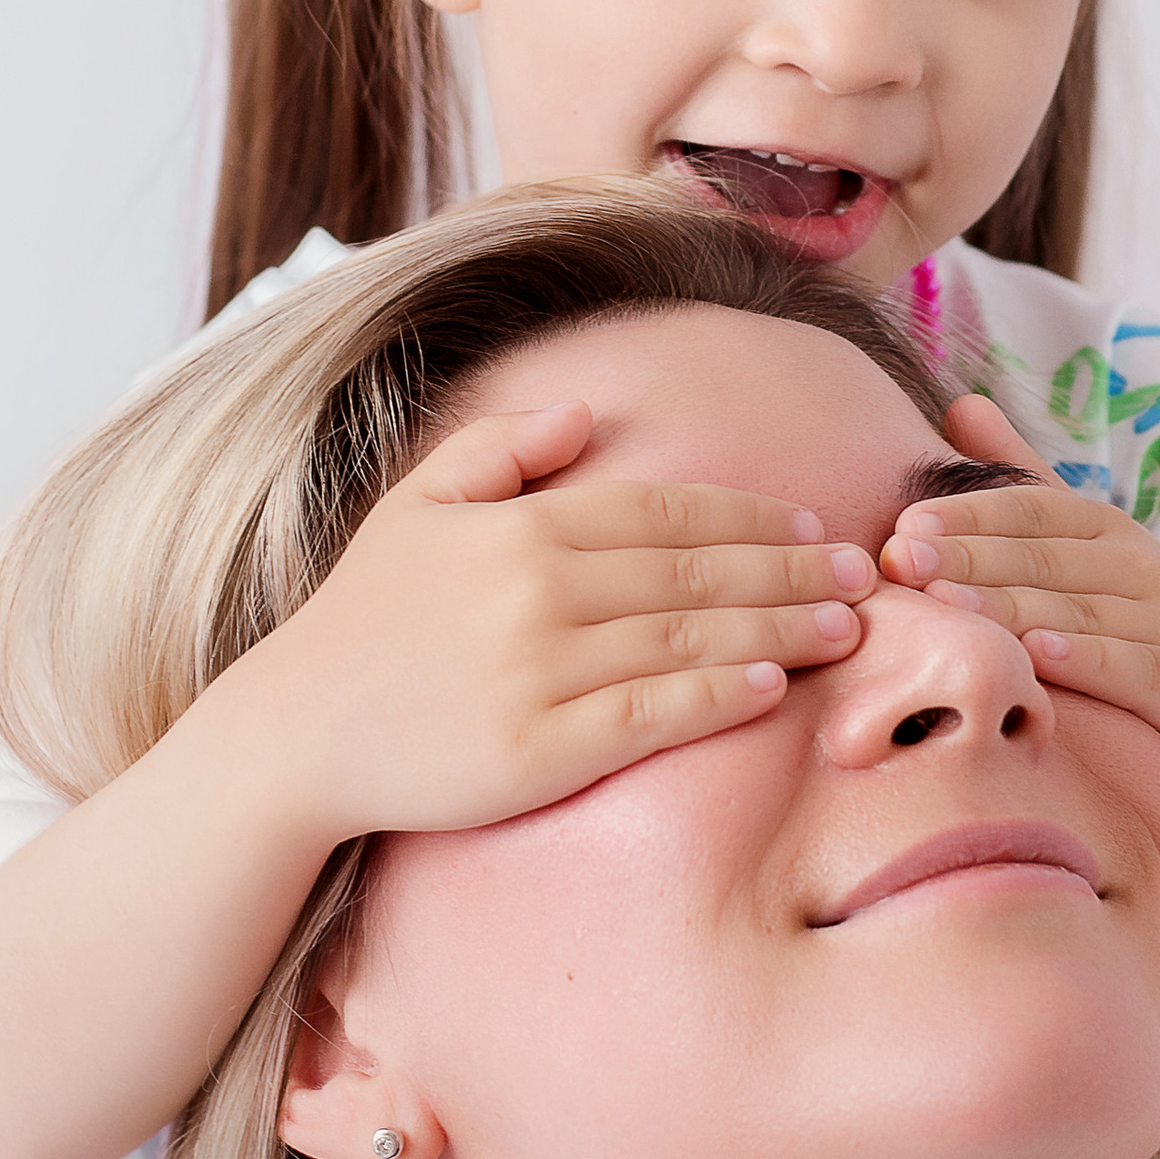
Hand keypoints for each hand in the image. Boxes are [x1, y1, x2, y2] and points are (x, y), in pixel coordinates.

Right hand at [245, 401, 875, 837]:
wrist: (295, 733)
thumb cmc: (364, 621)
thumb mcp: (417, 508)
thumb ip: (503, 450)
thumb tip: (583, 410)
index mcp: (521, 526)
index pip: (666, 509)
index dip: (751, 514)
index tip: (816, 522)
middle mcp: (538, 590)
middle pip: (696, 570)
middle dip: (792, 568)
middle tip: (865, 573)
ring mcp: (540, 670)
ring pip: (690, 639)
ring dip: (780, 628)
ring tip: (847, 627)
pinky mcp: (539, 748)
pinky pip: (651, 716)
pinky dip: (717, 697)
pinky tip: (772, 686)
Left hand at [879, 396, 1159, 824]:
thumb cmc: (1145, 626)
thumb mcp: (1087, 550)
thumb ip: (1024, 483)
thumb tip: (960, 402)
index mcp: (1104, 530)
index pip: (1028, 510)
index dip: (966, 515)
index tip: (902, 525)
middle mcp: (1139, 566)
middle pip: (1042, 558)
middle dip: (967, 557)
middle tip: (899, 562)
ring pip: (1078, 610)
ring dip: (1008, 606)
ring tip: (945, 607)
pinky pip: (1134, 667)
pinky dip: (1088, 659)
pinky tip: (1038, 654)